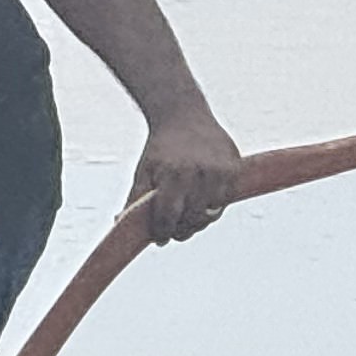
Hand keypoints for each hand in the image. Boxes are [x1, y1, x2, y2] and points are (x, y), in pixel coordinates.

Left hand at [127, 112, 244, 242]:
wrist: (184, 116)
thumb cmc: (159, 149)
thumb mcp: (143, 172)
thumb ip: (135, 199)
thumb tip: (120, 223)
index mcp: (172, 176)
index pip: (169, 217)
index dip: (163, 232)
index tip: (160, 239)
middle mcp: (198, 174)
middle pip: (192, 219)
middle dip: (182, 230)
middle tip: (175, 233)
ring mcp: (219, 172)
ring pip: (212, 213)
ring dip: (200, 222)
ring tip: (188, 220)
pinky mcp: (234, 169)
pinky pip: (226, 200)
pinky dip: (214, 208)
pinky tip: (203, 205)